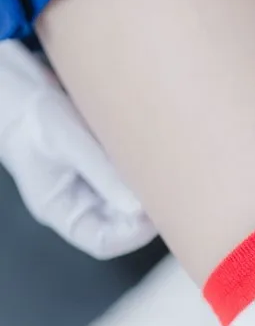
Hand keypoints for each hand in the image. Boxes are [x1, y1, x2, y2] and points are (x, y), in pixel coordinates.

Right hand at [0, 41, 156, 258]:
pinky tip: (147, 156)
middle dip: (144, 212)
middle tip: (165, 190)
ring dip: (143, 189)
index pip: (103, 241)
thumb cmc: (30, 115)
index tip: (156, 215)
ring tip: (157, 172)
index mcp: (60, 208)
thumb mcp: (68, 143)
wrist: (17, 84)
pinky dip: (138, 170)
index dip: (132, 235)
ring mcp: (87, 182)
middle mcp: (76, 200)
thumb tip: (137, 207)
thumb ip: (102, 174)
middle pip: (119, 223)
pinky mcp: (98, 162)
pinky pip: (124, 176)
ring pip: (126, 200)